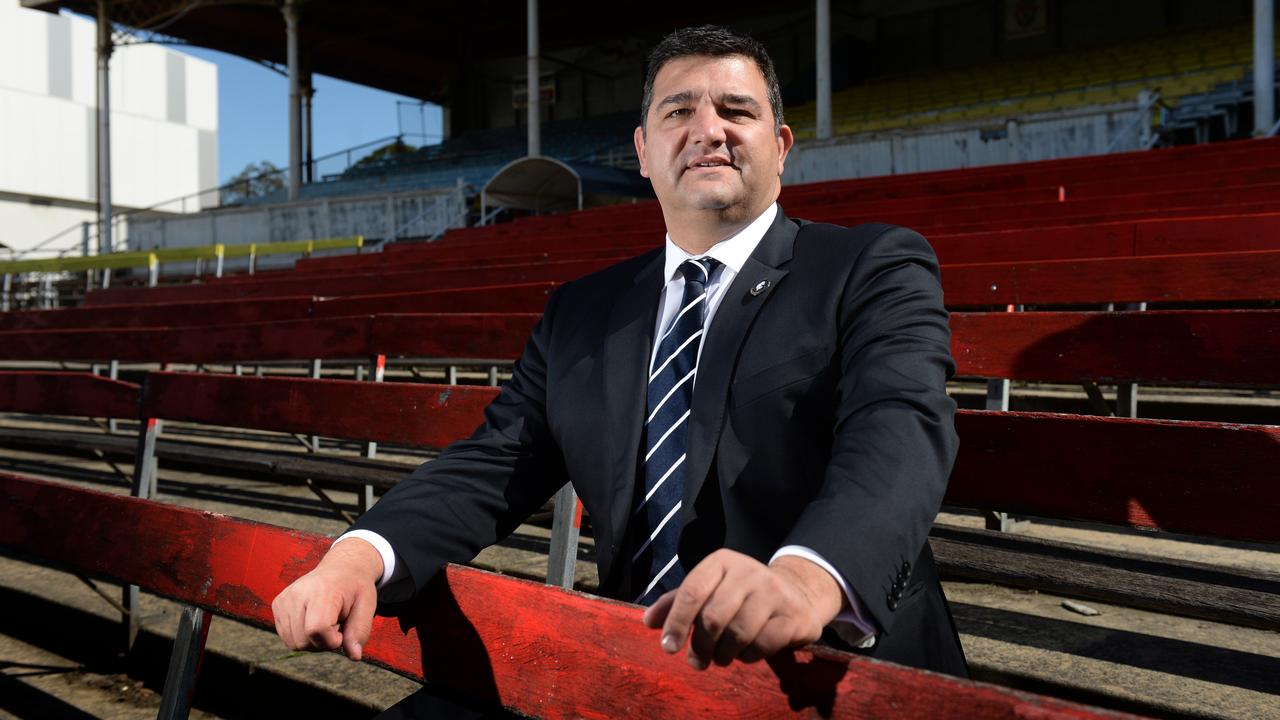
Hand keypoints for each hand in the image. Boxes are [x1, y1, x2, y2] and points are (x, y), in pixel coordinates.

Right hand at [271, 537, 383, 661]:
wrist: (341, 568)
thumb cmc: (355, 587)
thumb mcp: (367, 605)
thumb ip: (360, 631)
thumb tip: (354, 656)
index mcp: (322, 591)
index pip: (316, 629)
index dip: (332, 640)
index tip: (342, 632)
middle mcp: (298, 593)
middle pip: (303, 641)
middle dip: (324, 642)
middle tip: (336, 624)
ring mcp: (284, 599)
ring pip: (293, 643)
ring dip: (313, 641)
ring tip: (325, 621)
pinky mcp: (278, 604)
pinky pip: (287, 637)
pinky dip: (302, 636)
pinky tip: (313, 620)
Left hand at [641, 549, 844, 669]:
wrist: (797, 593)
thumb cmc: (742, 594)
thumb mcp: (710, 589)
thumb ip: (677, 603)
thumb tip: (648, 622)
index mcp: (722, 561)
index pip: (692, 591)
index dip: (676, 622)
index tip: (668, 648)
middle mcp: (748, 571)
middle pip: (713, 617)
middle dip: (700, 646)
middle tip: (697, 661)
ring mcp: (774, 591)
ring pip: (738, 633)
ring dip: (724, 654)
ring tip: (721, 657)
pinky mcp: (793, 615)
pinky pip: (763, 645)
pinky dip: (748, 656)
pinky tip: (745, 653)